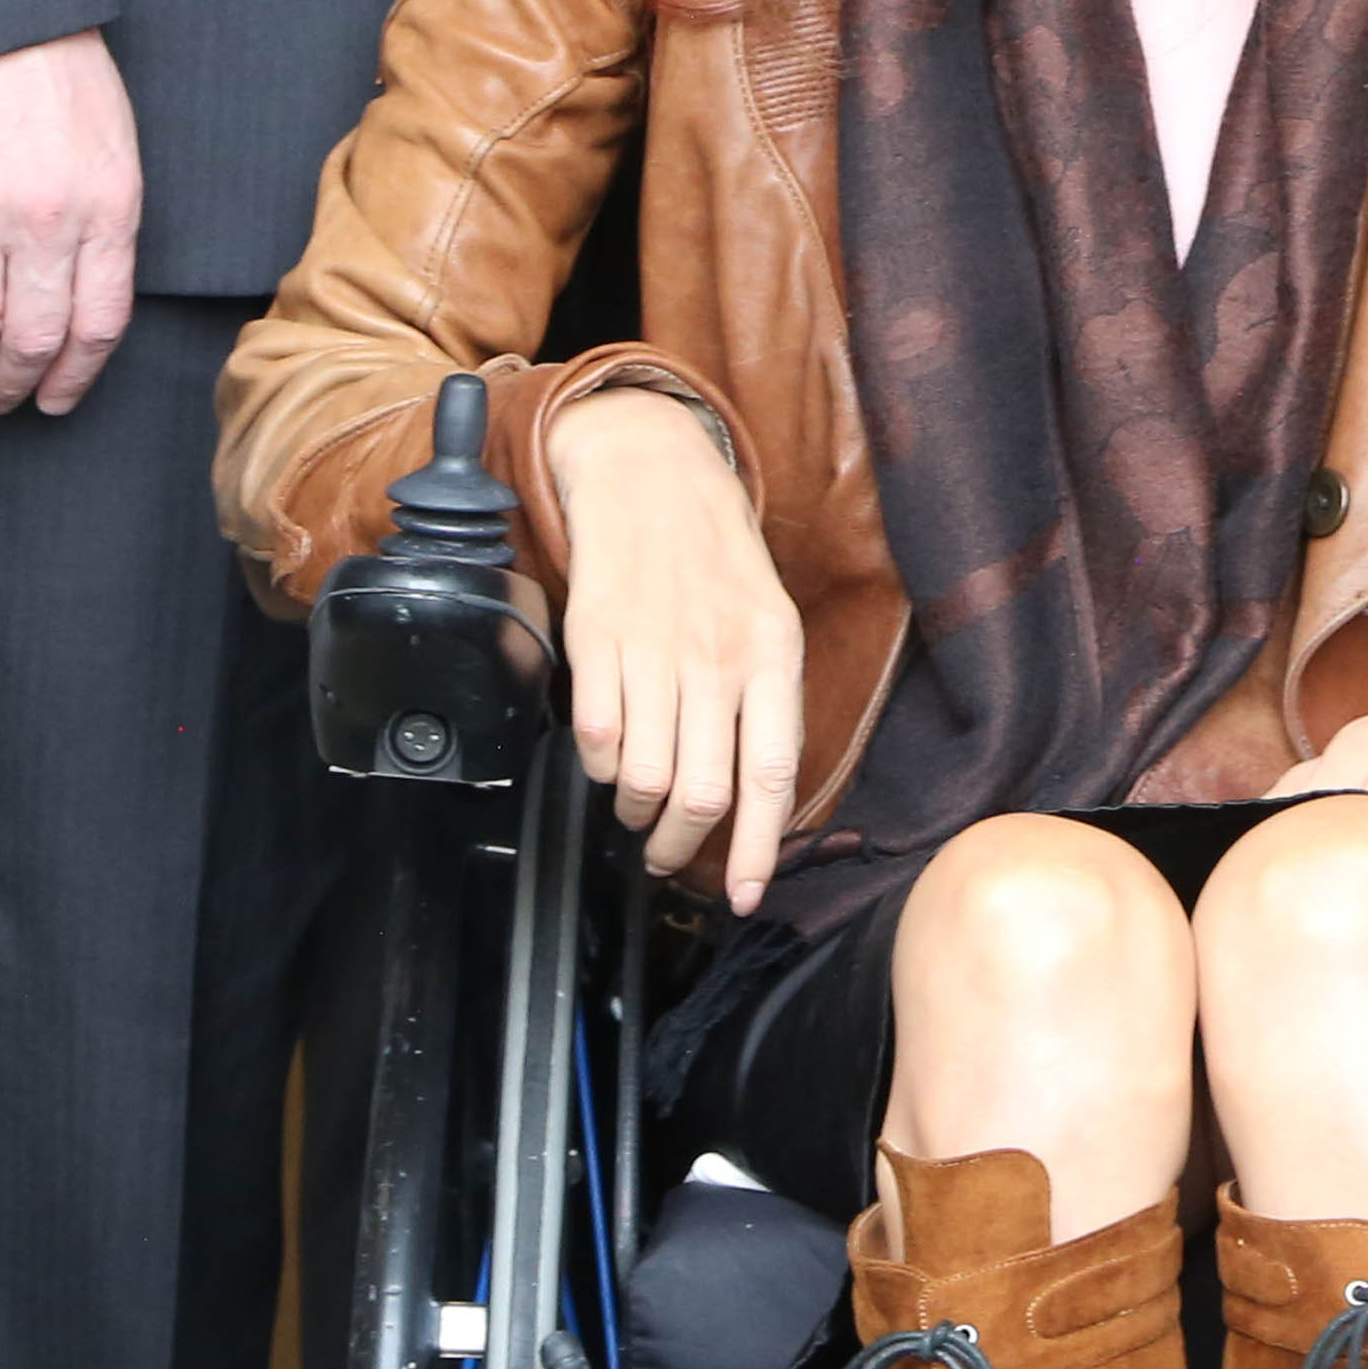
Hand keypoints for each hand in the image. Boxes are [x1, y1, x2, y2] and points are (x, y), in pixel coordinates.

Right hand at [0, 30, 142, 413]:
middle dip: (14, 386)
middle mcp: (46, 221)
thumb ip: (104, 217)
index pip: (100, 322)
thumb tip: (86, 293)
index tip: (57, 399)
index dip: (77, 374)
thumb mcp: (109, 139)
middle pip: (32, 341)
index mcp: (108, 204)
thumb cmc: (49, 64)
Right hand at [547, 388, 807, 906]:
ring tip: (636, 807)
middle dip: (681, 845)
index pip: (771, 774)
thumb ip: (766, 701)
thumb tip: (760, 796)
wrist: (650, 474)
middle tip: (667, 855)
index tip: (742, 894)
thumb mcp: (768, 619)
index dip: (755, 847)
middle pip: (703, 792)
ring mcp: (654, 649)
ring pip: (644, 776)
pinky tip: (605, 756)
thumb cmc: (714, 558)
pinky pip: (595, 737)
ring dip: (635, 812)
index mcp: (772, 654)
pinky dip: (597, 766)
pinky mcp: (597, 640)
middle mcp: (717, 657)